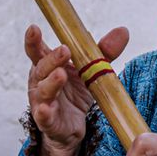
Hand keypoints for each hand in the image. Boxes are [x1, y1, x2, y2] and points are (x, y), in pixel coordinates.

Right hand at [25, 24, 128, 155]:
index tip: (33, 28)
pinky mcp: (47, 121)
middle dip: (53, 58)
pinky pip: (44, 116)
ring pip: (44, 90)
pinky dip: (44, 112)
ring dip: (51, 82)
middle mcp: (40, 81)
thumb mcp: (90, 71)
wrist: (72, 127)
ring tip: (61, 74)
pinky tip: (45, 108)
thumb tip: (123, 31)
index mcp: (47, 65)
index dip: (33, 40)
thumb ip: (103, 51)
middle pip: (42, 67)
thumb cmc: (75, 93)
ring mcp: (41, 101)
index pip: (37, 50)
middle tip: (65, 50)